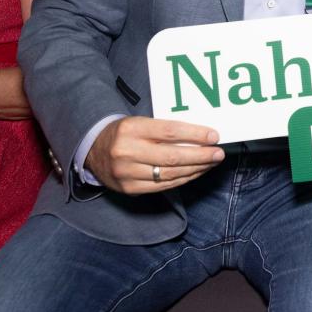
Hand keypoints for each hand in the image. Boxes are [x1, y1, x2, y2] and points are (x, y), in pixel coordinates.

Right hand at [86, 116, 223, 194]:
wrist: (92, 150)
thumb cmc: (125, 133)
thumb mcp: (140, 122)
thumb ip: (165, 128)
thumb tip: (201, 134)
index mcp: (131, 129)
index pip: (169, 132)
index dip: (195, 135)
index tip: (214, 136)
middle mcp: (127, 151)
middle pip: (172, 156)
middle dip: (201, 156)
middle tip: (218, 153)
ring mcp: (127, 173)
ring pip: (170, 173)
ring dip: (196, 169)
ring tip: (211, 162)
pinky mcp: (129, 188)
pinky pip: (163, 186)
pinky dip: (183, 179)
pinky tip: (196, 172)